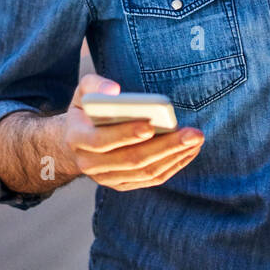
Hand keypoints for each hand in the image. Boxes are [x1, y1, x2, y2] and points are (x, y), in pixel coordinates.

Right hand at [61, 74, 204, 191]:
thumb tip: (115, 91)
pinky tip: (188, 151)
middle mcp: (90, 164)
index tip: (151, 125)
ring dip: (174, 157)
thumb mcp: (82, 92)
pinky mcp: (122, 184)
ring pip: (144, 172)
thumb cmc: (85, 111)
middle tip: (193, 133)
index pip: (101, 141)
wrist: (73, 144)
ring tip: (195, 140)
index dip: (125, 134)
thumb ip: (94, 85)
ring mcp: (107, 178)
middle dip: (165, 146)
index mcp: (77, 139)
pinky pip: (151, 179)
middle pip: (131, 159)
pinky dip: (172, 165)